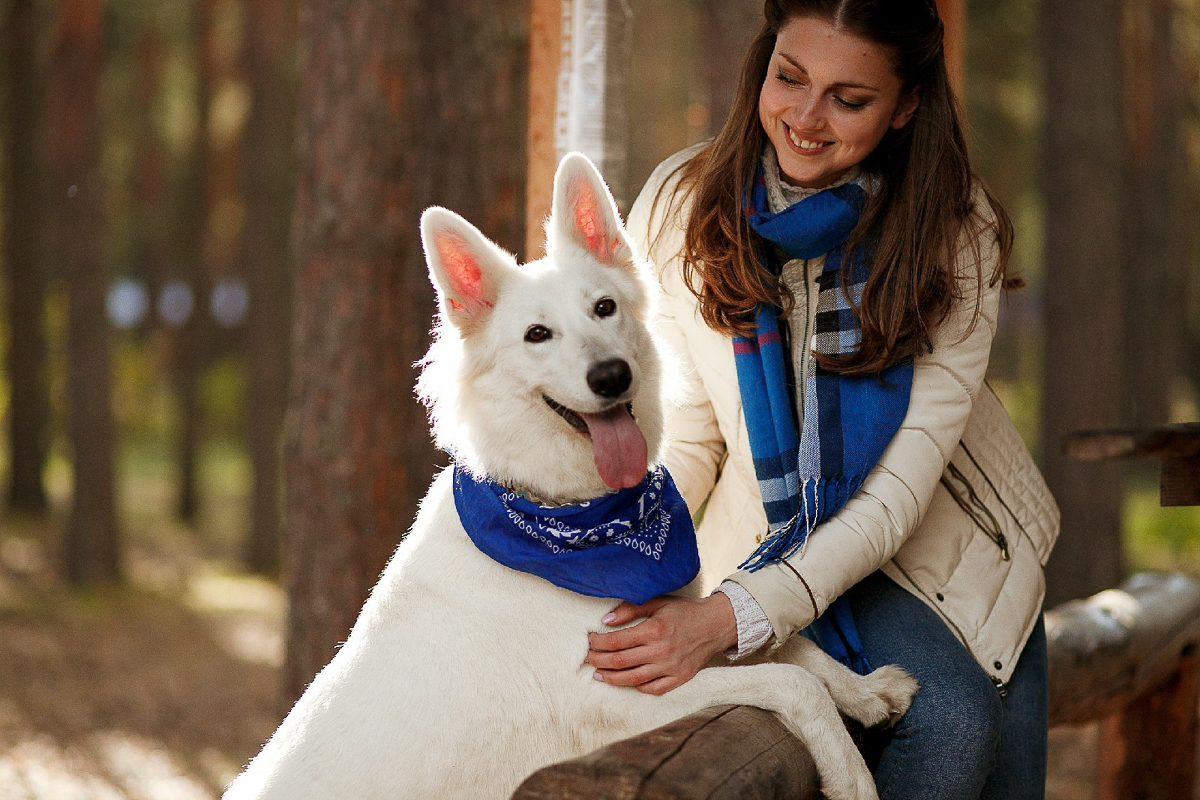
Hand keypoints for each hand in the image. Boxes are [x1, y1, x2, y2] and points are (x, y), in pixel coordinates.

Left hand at [585, 593, 737, 694]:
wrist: (715, 624)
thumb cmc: (684, 611)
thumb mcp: (658, 602)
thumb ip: (631, 609)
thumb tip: (605, 620)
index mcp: (654, 630)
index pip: (616, 641)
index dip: (598, 643)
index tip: (590, 641)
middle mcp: (661, 651)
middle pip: (620, 661)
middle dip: (599, 661)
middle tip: (588, 659)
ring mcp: (671, 667)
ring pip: (633, 679)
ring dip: (612, 678)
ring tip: (599, 675)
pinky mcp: (680, 678)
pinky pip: (654, 689)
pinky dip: (637, 687)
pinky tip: (627, 681)